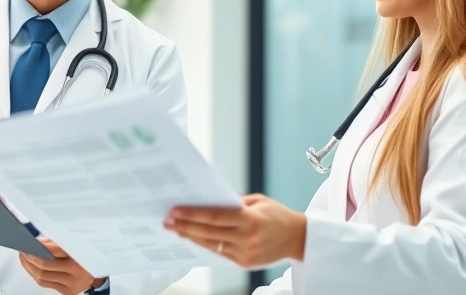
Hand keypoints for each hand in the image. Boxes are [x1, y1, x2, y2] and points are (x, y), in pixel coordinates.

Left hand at [18, 238, 105, 294]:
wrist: (97, 271)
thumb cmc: (84, 254)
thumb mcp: (75, 243)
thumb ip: (56, 242)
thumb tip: (36, 242)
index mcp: (80, 253)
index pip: (54, 250)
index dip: (38, 247)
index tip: (29, 243)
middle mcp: (77, 270)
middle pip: (45, 265)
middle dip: (30, 258)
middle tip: (23, 251)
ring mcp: (72, 283)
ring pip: (42, 277)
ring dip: (29, 267)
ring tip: (24, 258)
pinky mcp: (68, 292)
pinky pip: (45, 284)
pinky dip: (35, 275)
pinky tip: (31, 268)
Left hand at [164, 193, 306, 268]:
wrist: (299, 239)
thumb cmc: (277, 215)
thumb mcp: (258, 201)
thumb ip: (234, 204)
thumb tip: (208, 203)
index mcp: (250, 219)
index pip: (214, 216)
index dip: (192, 214)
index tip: (175, 210)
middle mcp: (247, 238)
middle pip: (208, 232)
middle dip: (185, 225)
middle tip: (167, 220)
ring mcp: (246, 253)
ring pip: (211, 245)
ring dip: (191, 236)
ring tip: (175, 229)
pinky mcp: (245, 263)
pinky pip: (220, 253)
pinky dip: (206, 245)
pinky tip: (193, 238)